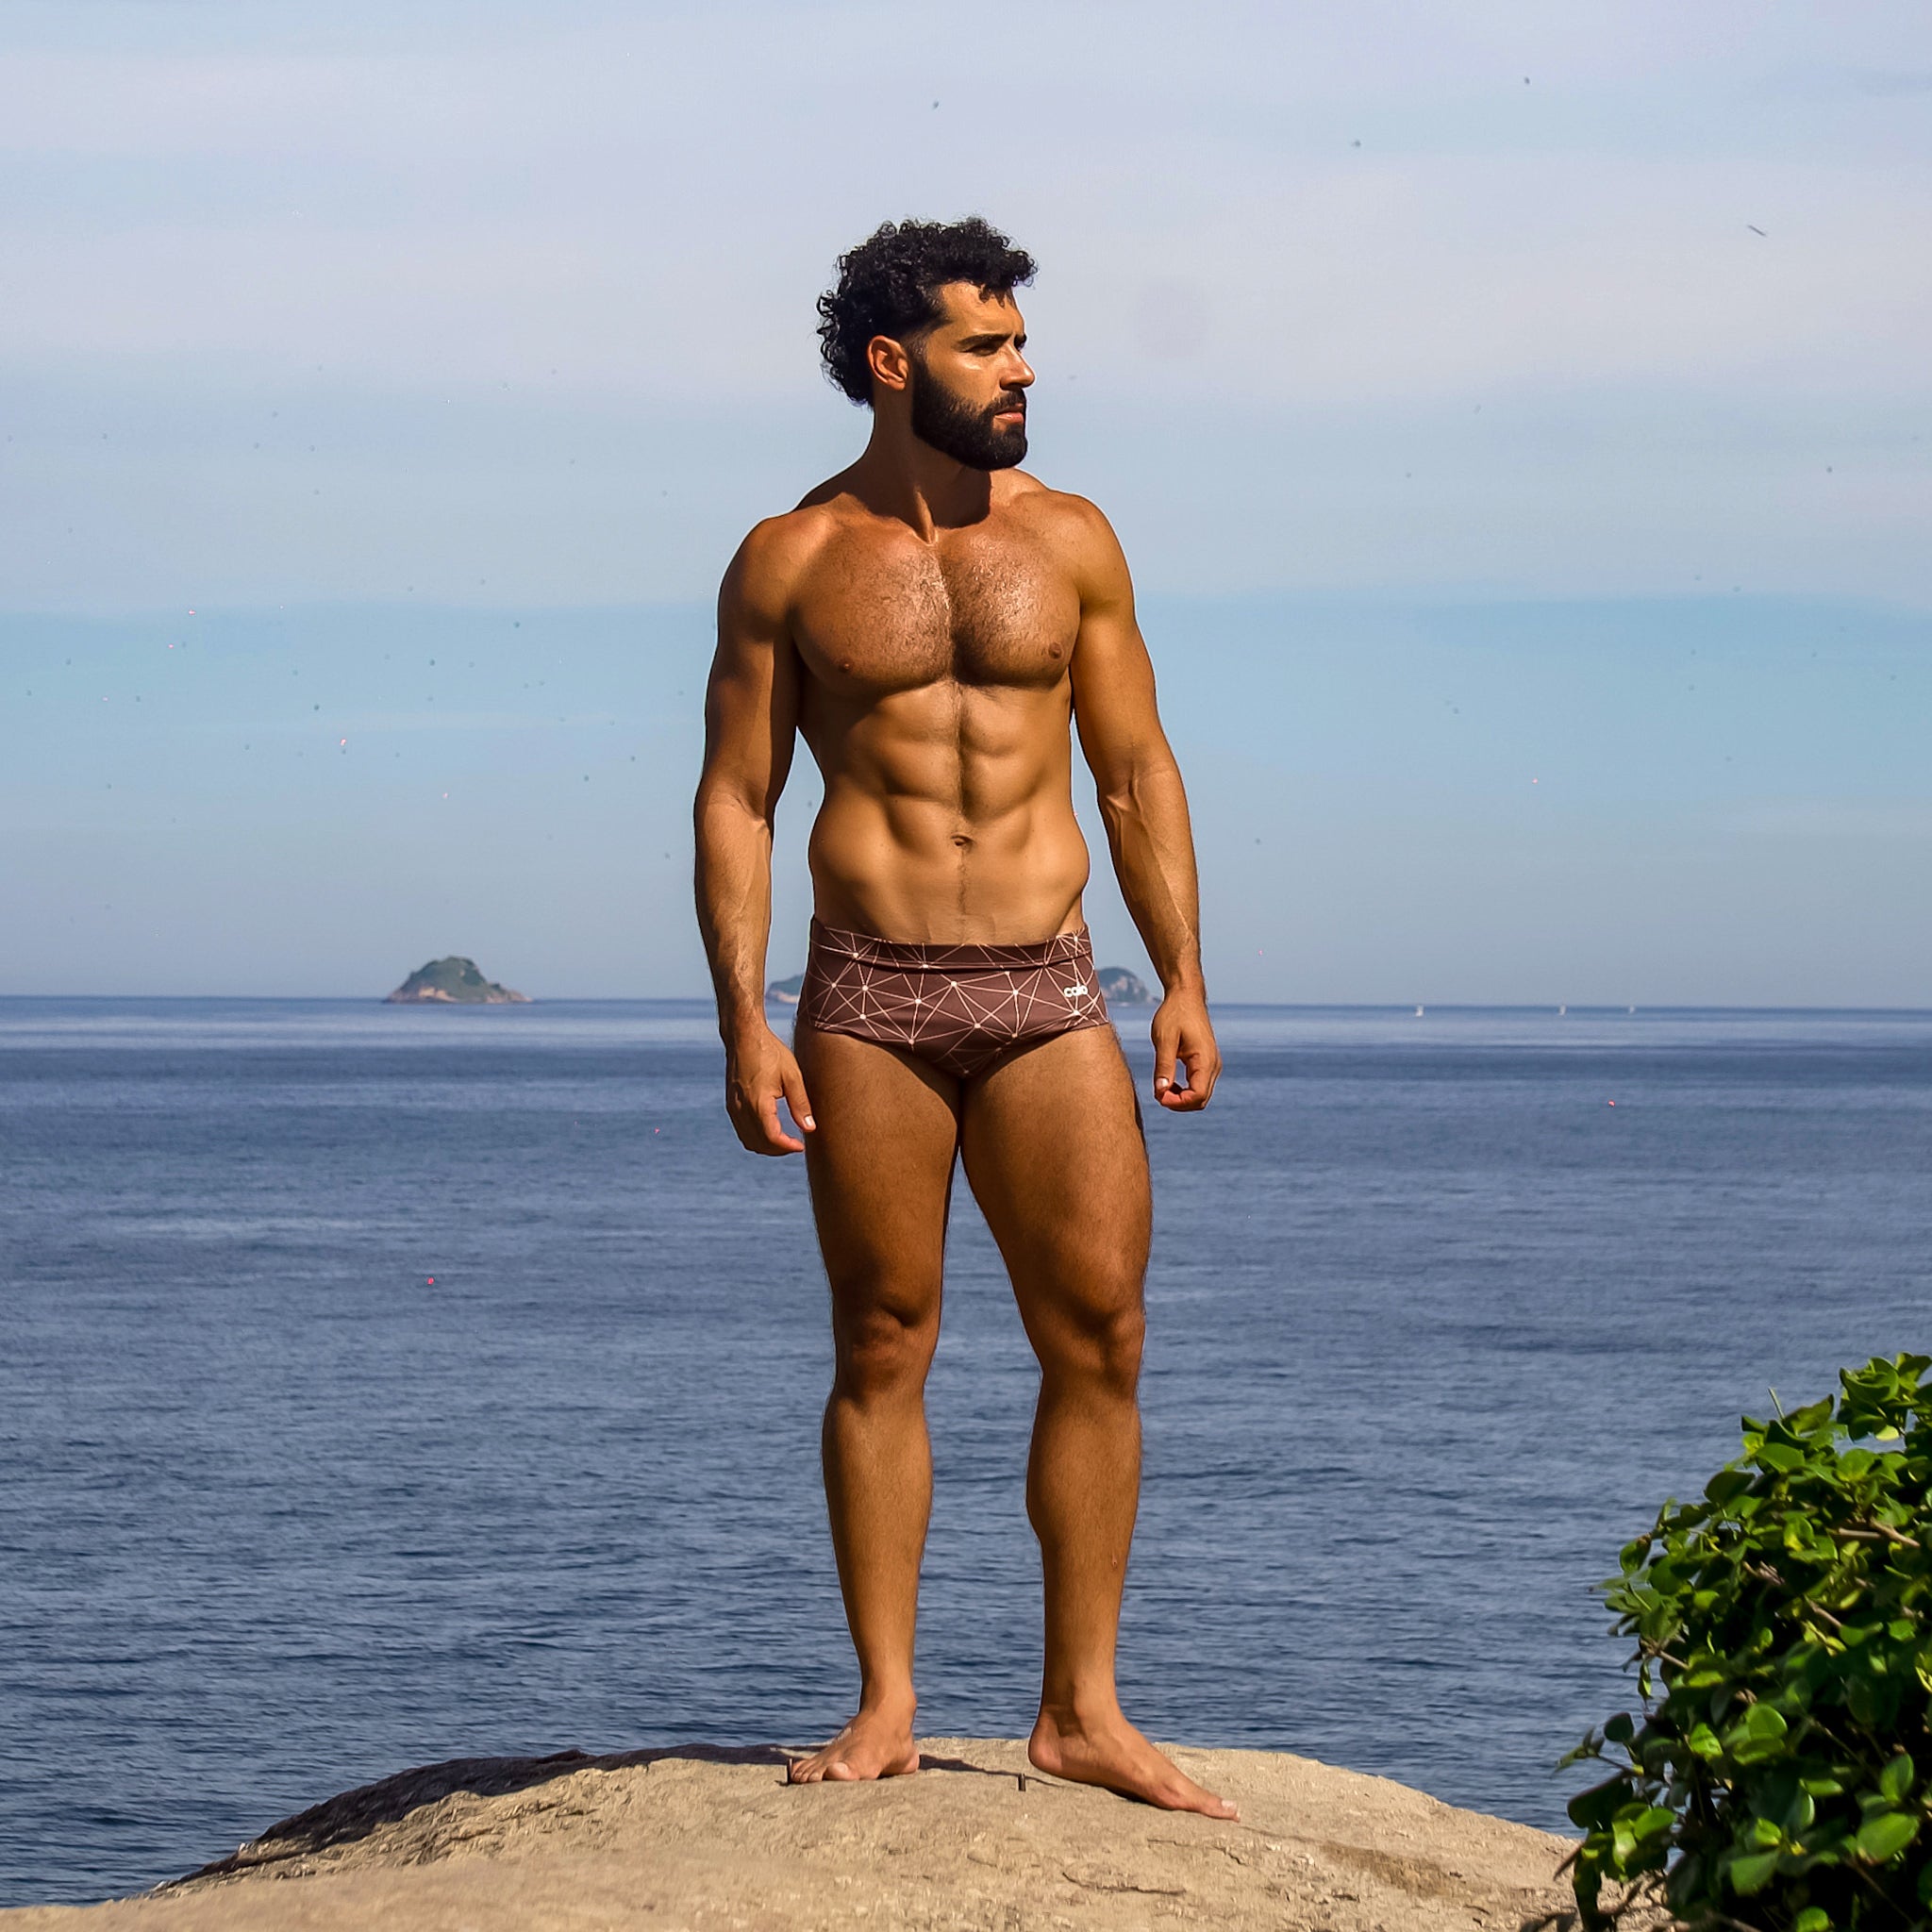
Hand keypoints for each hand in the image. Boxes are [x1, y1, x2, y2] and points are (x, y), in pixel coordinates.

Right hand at [724, 1027, 815, 1154]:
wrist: (743, 1036)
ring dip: (766, 1146)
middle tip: (796, 1144)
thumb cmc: (770, 1052)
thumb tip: (809, 1128)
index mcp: (757, 1103)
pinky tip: (771, 1129)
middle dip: (778, 1150)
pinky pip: (742, 1130)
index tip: (801, 1146)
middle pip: (759, 1144)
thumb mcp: (792, 1076)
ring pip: (748, 1141)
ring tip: (785, 1140)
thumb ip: (801, 1104)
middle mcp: (741, 1109)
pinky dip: (756, 1137)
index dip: (787, 1147)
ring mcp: (733, 1107)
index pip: (771, 1139)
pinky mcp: (730, 1104)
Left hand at [1150, 989, 1218, 1111]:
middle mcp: (1213, 1065)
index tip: (1158, 1095)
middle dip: (1179, 1103)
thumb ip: (1163, 1066)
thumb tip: (1160, 1092)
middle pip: (1201, 1100)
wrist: (1186, 997)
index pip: (1197, 1096)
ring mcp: (1213, 1065)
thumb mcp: (1164, 1039)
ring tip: (1161, 1088)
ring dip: (1181, 1099)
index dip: (1177, 1102)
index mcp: (1205, 1060)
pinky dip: (1185, 1091)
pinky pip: (1199, 1086)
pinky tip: (1169, 1083)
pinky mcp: (1207, 1063)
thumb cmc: (1174, 1014)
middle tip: (1157, 1093)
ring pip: (1201, 1096)